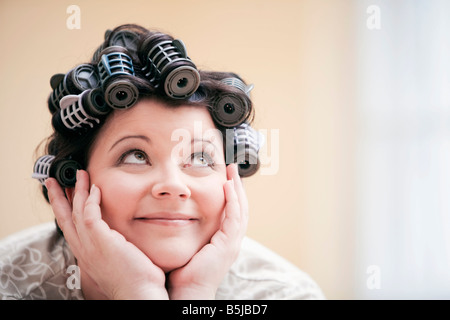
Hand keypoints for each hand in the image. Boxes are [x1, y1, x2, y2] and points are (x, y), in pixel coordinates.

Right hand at [45, 170, 167, 299]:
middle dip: (58, 197)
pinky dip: (90, 199)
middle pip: (64, 217)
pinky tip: (95, 188)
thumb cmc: (135, 279)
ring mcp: (89, 245)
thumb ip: (114, 246)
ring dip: (76, 190)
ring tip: (79, 174)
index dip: (65, 210)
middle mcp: (83, 249)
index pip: (70, 227)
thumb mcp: (118, 260)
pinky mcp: (100, 240)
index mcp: (86, 254)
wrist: (138, 294)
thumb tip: (121, 238)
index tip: (64, 196)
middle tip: (53, 180)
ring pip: (75, 211)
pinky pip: (89, 214)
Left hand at [167, 163, 248, 298]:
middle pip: (240, 208)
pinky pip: (234, 216)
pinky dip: (232, 200)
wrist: (186, 292)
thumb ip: (185, 231)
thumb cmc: (182, 273)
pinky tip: (227, 186)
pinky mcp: (228, 244)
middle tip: (232, 169)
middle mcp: (231, 241)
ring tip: (232, 172)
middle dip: (236, 187)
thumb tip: (170, 216)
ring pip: (240, 209)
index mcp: (223, 241)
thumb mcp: (187, 246)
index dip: (230, 195)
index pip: (231, 212)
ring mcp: (232, 243)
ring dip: (236, 189)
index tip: (225, 178)